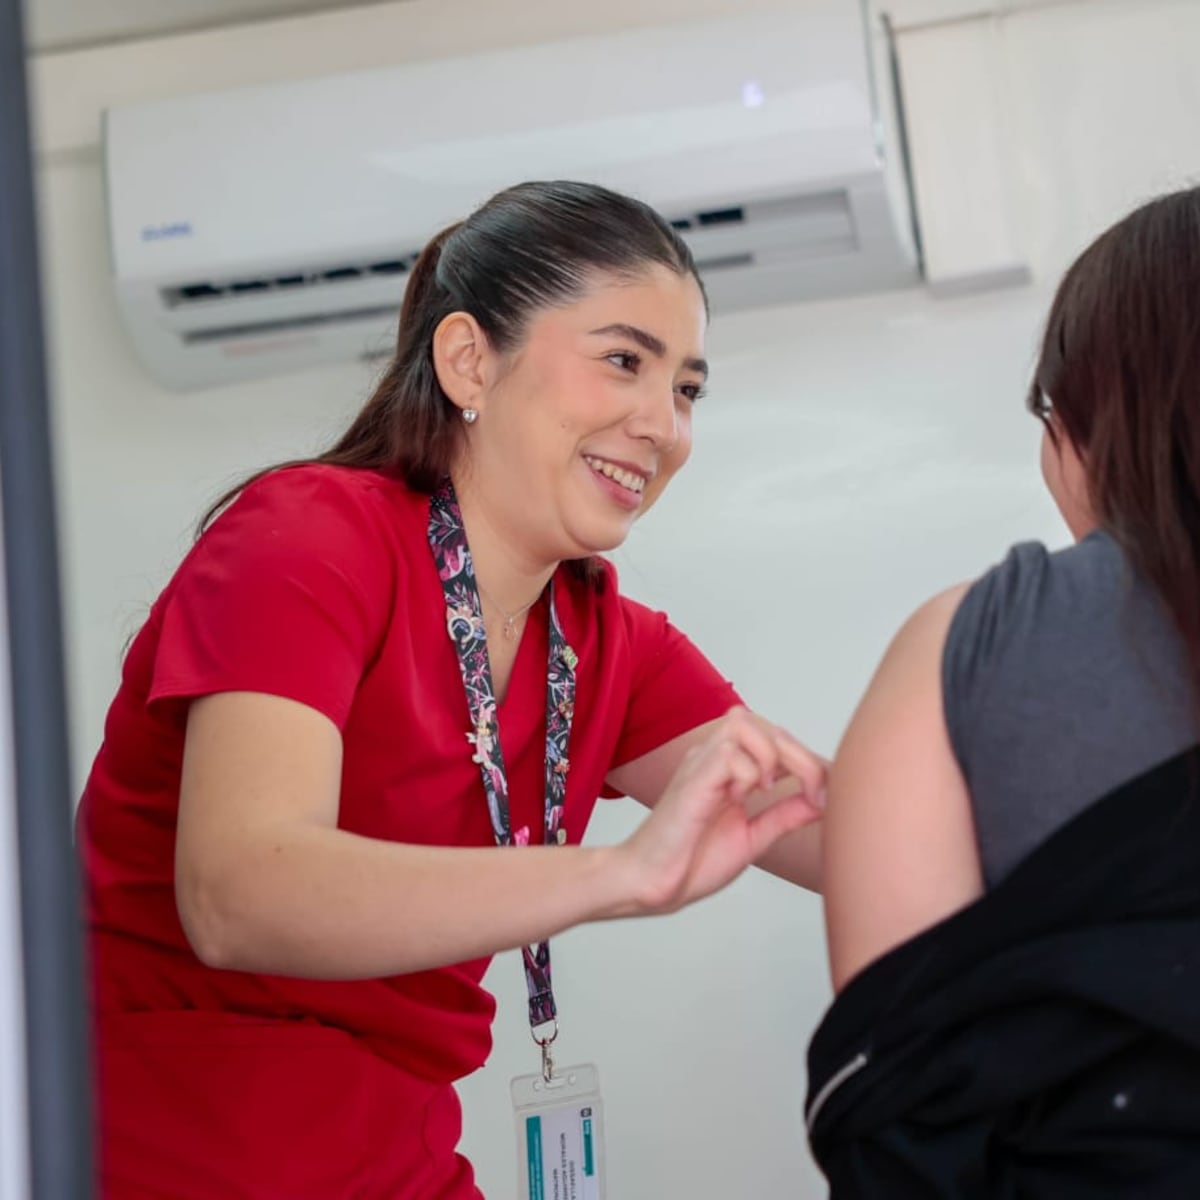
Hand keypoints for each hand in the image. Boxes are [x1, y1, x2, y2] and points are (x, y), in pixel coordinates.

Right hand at [619, 708, 826, 915]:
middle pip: (763, 724)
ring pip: (742, 724)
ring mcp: (699, 766)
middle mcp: (712, 759)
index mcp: (727, 769)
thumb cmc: (690, 861)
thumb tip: (822, 800)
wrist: (650, 884)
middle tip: (812, 793)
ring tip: (769, 790)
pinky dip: (746, 773)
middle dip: (799, 755)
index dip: (805, 758)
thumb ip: (783, 815)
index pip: (773, 737)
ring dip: (770, 754)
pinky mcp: (691, 782)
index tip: (821, 798)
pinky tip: (740, 799)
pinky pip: (726, 754)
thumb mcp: (753, 837)